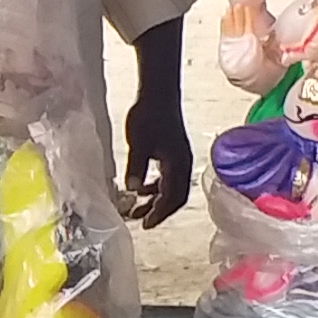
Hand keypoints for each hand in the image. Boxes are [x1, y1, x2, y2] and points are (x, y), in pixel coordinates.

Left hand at [120, 87, 191, 225]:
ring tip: (136, 208)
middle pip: (176, 197)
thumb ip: (137, 168)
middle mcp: (183, 164)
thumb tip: (133, 190)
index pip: (172, 198)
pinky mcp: (174, 153)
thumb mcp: (139, 143)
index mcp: (178, 164)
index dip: (159, 214)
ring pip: (172, 188)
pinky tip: (141, 189)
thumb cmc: (149, 115)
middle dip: (158, 211)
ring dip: (155, 200)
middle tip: (140, 221)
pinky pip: (168, 178)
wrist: (158, 93)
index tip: (145, 225)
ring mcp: (180, 159)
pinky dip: (156, 188)